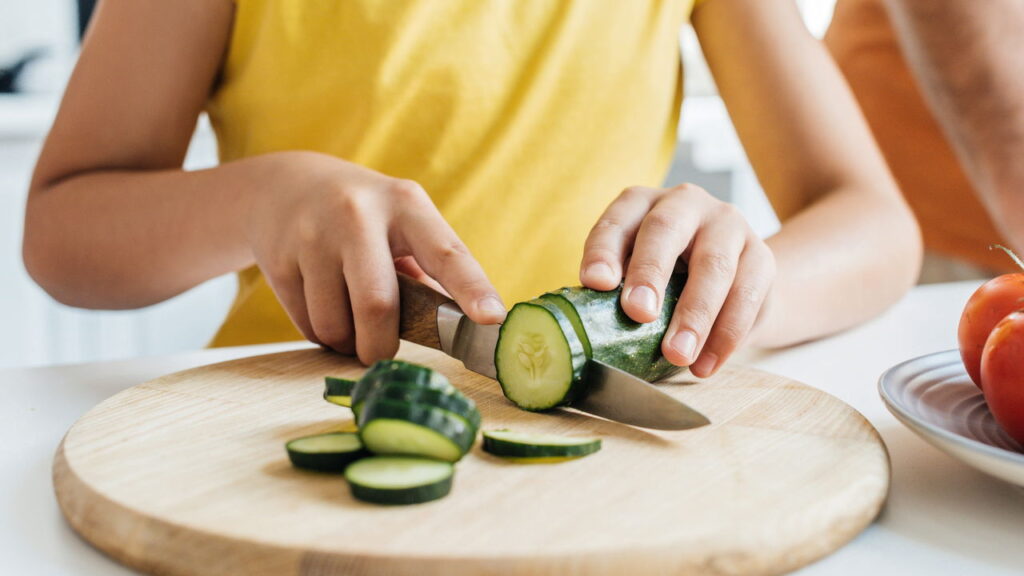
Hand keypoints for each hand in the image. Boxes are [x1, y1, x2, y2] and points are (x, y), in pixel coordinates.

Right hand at [247, 152, 505, 363]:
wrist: (284, 186)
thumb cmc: (363, 216)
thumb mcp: (401, 221)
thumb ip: (429, 268)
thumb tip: (460, 326)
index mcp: (405, 204)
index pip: (445, 252)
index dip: (472, 288)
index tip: (493, 318)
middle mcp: (358, 214)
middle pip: (377, 305)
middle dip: (382, 346)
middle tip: (382, 354)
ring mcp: (313, 235)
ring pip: (335, 324)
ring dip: (347, 342)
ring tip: (350, 321)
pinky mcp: (278, 259)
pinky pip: (307, 325)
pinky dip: (322, 334)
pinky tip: (323, 306)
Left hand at [580, 184, 774, 376]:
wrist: (735, 281)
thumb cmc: (668, 280)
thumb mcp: (636, 276)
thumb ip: (617, 293)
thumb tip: (590, 331)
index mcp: (642, 204)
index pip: (618, 221)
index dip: (604, 250)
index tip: (595, 283)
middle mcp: (685, 203)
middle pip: (665, 229)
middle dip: (650, 272)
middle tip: (638, 313)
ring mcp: (727, 225)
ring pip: (713, 265)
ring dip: (694, 315)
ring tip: (677, 355)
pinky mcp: (762, 255)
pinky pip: (747, 294)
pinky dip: (726, 335)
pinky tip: (706, 364)